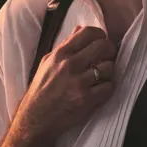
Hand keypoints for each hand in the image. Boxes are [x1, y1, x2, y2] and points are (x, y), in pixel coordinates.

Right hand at [19, 25, 116, 139]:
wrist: (36, 117)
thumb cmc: (42, 89)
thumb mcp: (48, 62)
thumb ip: (65, 46)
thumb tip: (79, 29)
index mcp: (61, 54)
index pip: (88, 32)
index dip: (100, 35)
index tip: (102, 41)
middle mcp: (70, 65)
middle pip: (103, 46)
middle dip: (110, 50)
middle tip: (108, 57)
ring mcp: (79, 82)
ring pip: (109, 67)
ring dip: (109, 71)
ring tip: (102, 76)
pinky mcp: (86, 99)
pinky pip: (109, 87)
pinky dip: (107, 88)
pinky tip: (99, 89)